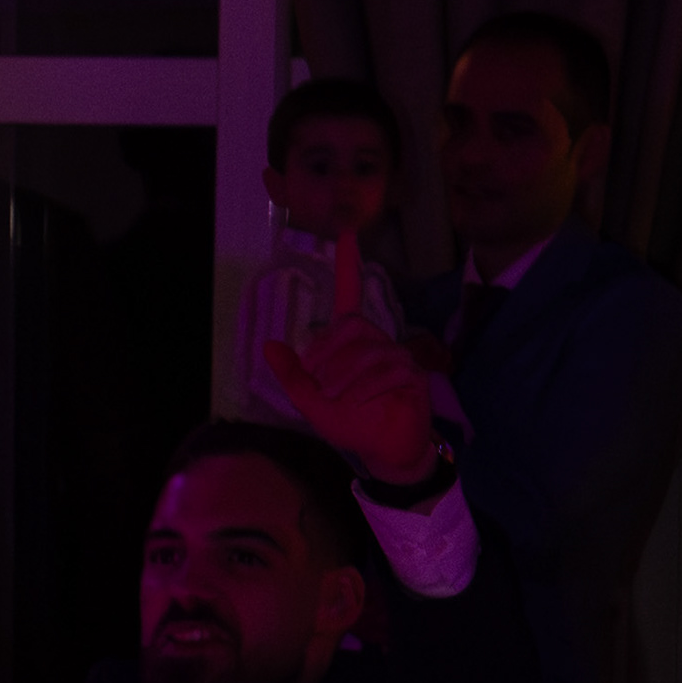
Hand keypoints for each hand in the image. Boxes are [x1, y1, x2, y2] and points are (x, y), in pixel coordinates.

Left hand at [258, 238, 438, 481]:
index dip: (348, 265)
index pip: (349, 294)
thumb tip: (269, 345)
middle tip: (326, 392)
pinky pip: (384, 371)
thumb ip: (291, 375)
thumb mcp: (310, 401)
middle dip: (328, 364)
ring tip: (341, 402)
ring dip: (344, 382)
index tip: (347, 233)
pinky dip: (364, 391)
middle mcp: (374, 339)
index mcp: (350, 339)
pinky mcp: (412, 373)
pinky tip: (360, 404)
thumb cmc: (349, 422)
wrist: (383, 449)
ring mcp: (396, 354)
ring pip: (364, 353)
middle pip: (347, 331)